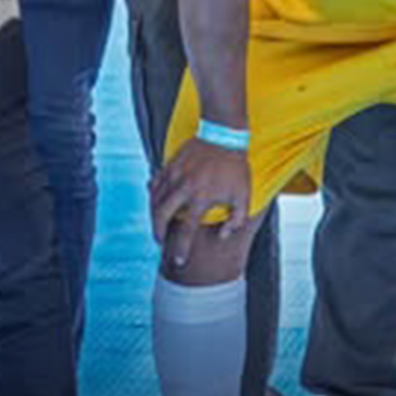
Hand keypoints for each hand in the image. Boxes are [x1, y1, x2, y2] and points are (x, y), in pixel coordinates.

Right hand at [149, 137, 252, 270]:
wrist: (224, 134)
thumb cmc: (235, 166)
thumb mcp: (244, 194)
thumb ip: (236, 219)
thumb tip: (223, 235)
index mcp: (202, 198)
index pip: (187, 230)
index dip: (182, 248)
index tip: (179, 261)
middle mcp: (184, 188)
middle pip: (162, 216)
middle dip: (158, 233)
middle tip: (160, 241)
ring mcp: (175, 176)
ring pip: (155, 201)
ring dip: (154, 216)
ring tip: (158, 225)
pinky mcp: (169, 165)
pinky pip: (155, 184)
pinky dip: (152, 195)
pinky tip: (155, 202)